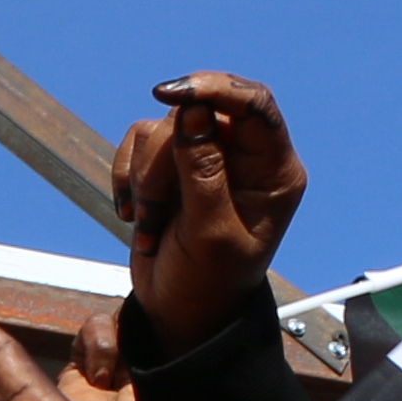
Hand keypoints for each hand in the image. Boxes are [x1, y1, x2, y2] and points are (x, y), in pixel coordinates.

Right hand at [118, 74, 305, 341]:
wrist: (179, 312)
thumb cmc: (207, 282)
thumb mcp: (210, 233)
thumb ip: (205, 171)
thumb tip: (195, 112)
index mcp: (274, 171)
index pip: (254, 104)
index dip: (214, 88)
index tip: (170, 94)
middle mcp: (244, 157)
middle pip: (198, 113)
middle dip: (165, 158)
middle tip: (155, 204)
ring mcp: (206, 158)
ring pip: (162, 129)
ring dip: (145, 177)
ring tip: (151, 222)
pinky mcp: (170, 166)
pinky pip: (139, 142)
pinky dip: (127, 176)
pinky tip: (135, 216)